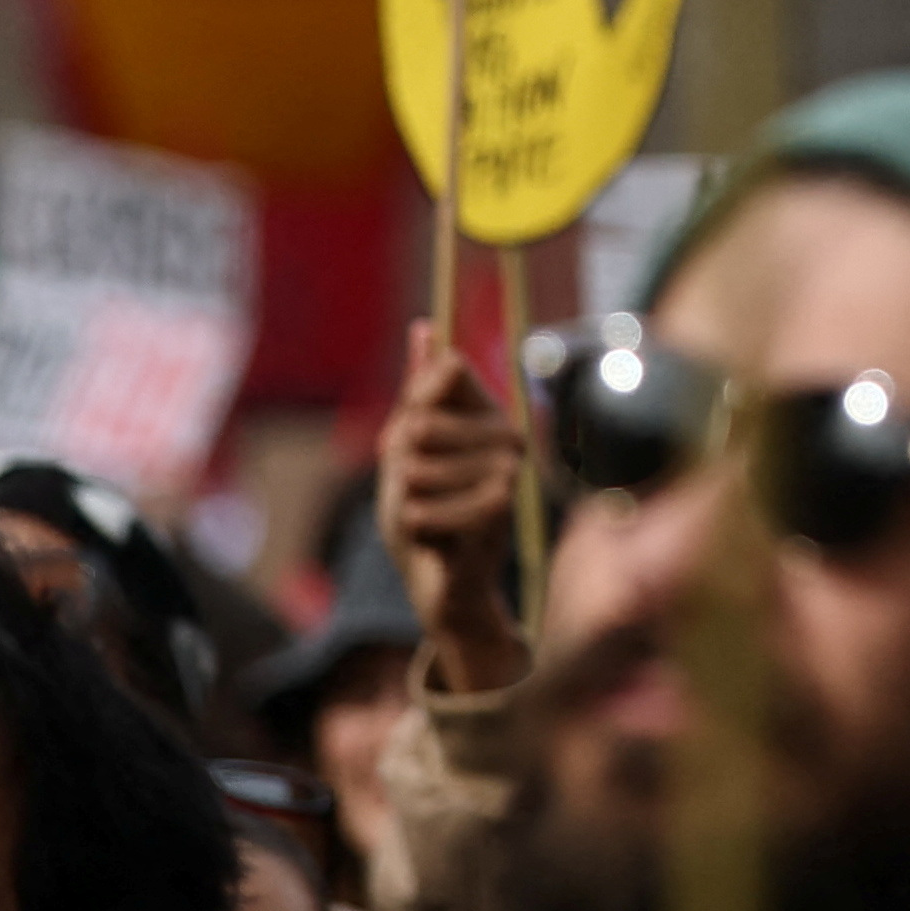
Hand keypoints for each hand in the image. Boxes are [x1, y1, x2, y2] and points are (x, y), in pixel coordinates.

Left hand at [382, 321, 528, 691]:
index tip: (412, 439)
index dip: (411, 407)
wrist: (438, 584)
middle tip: (416, 487)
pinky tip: (424, 530)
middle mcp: (508, 433)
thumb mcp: (406, 447)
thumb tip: (425, 326)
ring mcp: (508, 471)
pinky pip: (429, 506)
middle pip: (421, 422)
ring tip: (419, 511)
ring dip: (406, 496)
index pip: (442, 373)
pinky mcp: (500, 511)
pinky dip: (414, 523)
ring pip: (421, 465)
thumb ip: (417, 391)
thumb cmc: (421, 511)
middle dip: (401, 460)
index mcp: (487, 411)